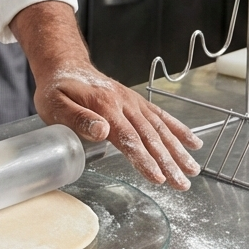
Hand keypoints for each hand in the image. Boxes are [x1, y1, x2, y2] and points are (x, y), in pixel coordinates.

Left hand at [11, 1, 201, 187]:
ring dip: (178, 150)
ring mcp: (132, 101)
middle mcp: (124, 103)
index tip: (158, 178)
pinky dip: (178, 129)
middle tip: (183, 184)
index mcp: (104, 106)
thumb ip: (77, 118)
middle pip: (150, 136)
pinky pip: (161, 115)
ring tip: (193, 170)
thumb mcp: (55, 105)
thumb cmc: (56, 89)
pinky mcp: (136, 101)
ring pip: (159, 128)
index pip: (129, 138)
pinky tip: (193, 142)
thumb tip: (101, 131)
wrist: (64, 64)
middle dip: (168, 161)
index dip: (144, 159)